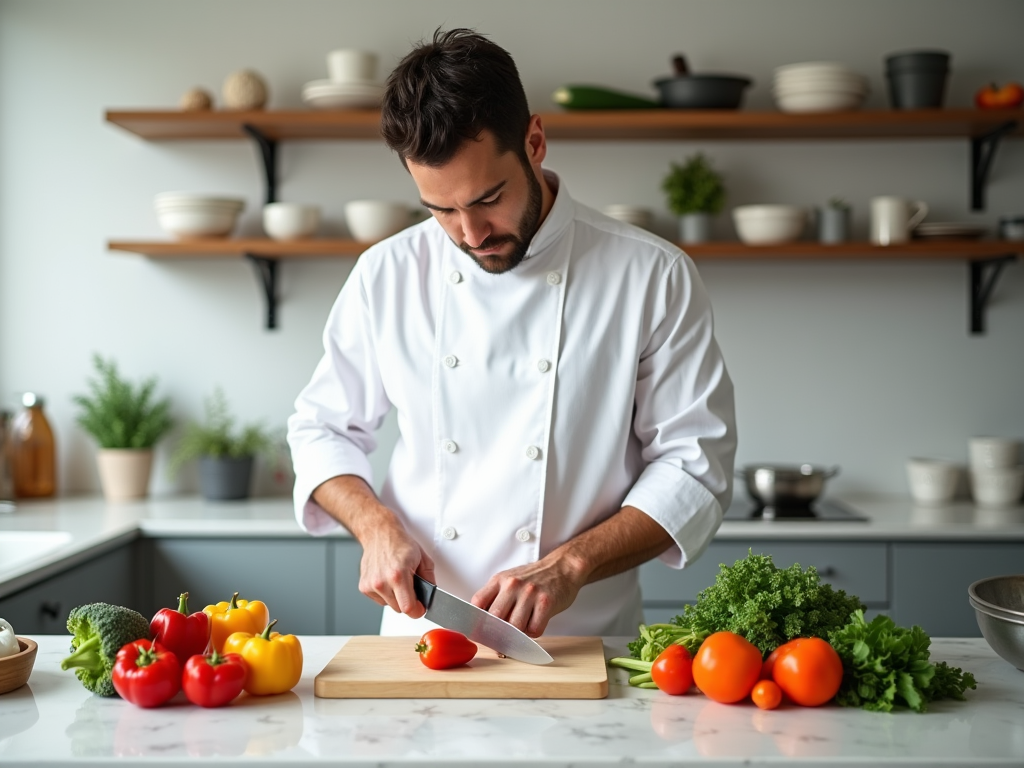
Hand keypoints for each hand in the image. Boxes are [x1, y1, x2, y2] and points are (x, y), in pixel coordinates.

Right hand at [312, 475, 434, 618]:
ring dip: (396, 598)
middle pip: (400, 609)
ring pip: (389, 605)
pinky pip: (380, 600)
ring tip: (397, 580)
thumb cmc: (400, 543)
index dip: (418, 610)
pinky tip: (387, 580)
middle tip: (410, 587)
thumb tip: (430, 597)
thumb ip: (429, 580)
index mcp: (398, 575)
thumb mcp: (423, 558)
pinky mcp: (364, 587)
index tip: (421, 608)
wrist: (379, 534)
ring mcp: (371, 585)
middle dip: (408, 602)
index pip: (409, 608)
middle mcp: (382, 581)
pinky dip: (385, 594)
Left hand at [470, 555, 584, 636]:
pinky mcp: (546, 602)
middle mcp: (513, 585)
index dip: (475, 621)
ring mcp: (530, 593)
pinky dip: (533, 632)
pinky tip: (535, 622)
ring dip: (518, 634)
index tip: (477, 632)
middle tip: (501, 639)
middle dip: (497, 632)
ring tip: (523, 626)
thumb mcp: (509, 580)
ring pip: (515, 627)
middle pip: (495, 618)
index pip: (478, 602)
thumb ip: (495, 597)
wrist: (561, 568)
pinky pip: (534, 629)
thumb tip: (481, 624)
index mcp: (499, 580)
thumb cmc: (533, 578)